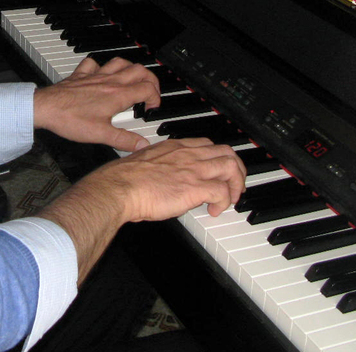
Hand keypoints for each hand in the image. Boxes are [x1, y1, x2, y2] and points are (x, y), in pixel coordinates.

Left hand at [33, 55, 160, 151]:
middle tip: (150, 92)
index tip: (151, 109)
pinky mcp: (81, 75)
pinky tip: (101, 73)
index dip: (155, 98)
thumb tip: (142, 145)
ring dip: (130, 69)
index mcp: (117, 95)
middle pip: (139, 71)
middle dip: (150, 80)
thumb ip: (124, 140)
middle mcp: (109, 81)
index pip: (147, 89)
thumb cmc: (70, 120)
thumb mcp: (100, 135)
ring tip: (133, 80)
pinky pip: (94, 63)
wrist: (45, 108)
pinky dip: (101, 66)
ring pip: (120, 62)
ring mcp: (95, 76)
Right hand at [37, 137, 246, 283]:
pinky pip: (222, 192)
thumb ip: (159, 166)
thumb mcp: (145, 162)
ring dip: (236, 185)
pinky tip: (213, 210)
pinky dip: (224, 202)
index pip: (207, 144)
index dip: (217, 158)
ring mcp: (193, 169)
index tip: (217, 171)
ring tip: (230, 199)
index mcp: (174, 146)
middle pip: (227, 152)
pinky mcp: (194, 187)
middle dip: (236, 169)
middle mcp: (188, 154)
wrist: (119, 188)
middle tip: (233, 186)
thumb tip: (161, 178)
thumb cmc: (124, 179)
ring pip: (231, 167)